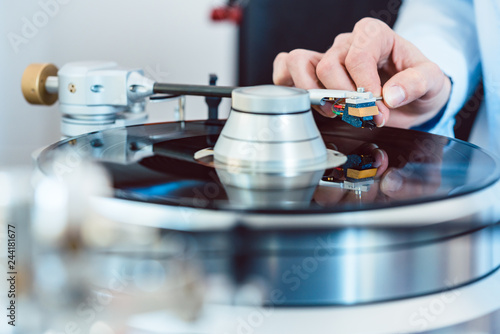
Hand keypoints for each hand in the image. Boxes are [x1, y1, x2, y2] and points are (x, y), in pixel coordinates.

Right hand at [273, 18, 451, 127]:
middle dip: (344, 98)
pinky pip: (285, 67)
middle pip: (328, 65)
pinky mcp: (312, 74)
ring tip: (335, 112)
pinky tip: (309, 102)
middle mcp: (347, 43)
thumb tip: (390, 95)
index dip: (363, 85)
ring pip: (299, 63)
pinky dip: (289, 84)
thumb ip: (416, 83)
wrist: (411, 97)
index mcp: (375, 35)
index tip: (377, 109)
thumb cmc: (418, 85)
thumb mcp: (432, 82)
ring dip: (313, 94)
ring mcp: (326, 57)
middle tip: (364, 117)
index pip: (357, 55)